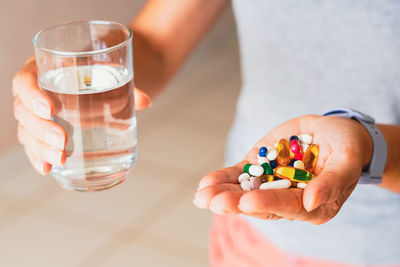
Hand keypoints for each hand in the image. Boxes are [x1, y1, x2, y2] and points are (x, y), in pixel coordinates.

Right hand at [12, 57, 151, 174]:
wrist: (103, 78)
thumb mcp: (112, 72)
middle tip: (63, 141)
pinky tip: (48, 168)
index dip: (32, 95)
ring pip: (27, 132)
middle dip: (41, 129)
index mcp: (43, 69)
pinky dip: (40, 157)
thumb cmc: (101, 71)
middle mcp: (35, 92)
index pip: (24, 81)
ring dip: (41, 148)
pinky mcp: (45, 131)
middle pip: (24, 111)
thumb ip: (127, 84)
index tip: (51, 110)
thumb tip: (145, 102)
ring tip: (61, 158)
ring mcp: (37, 114)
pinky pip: (35, 145)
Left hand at [193, 115, 372, 223]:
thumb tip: (311, 202)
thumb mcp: (347, 160)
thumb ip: (333, 181)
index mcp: (313, 205)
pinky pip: (240, 176)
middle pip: (260, 205)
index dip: (268, 204)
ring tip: (202, 196)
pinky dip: (223, 179)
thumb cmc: (347, 147)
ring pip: (244, 192)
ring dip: (222, 194)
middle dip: (235, 203)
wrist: (334, 133)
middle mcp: (288, 199)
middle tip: (213, 202)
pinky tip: (205, 184)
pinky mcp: (260, 168)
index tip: (247, 202)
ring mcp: (271, 184)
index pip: (288, 207)